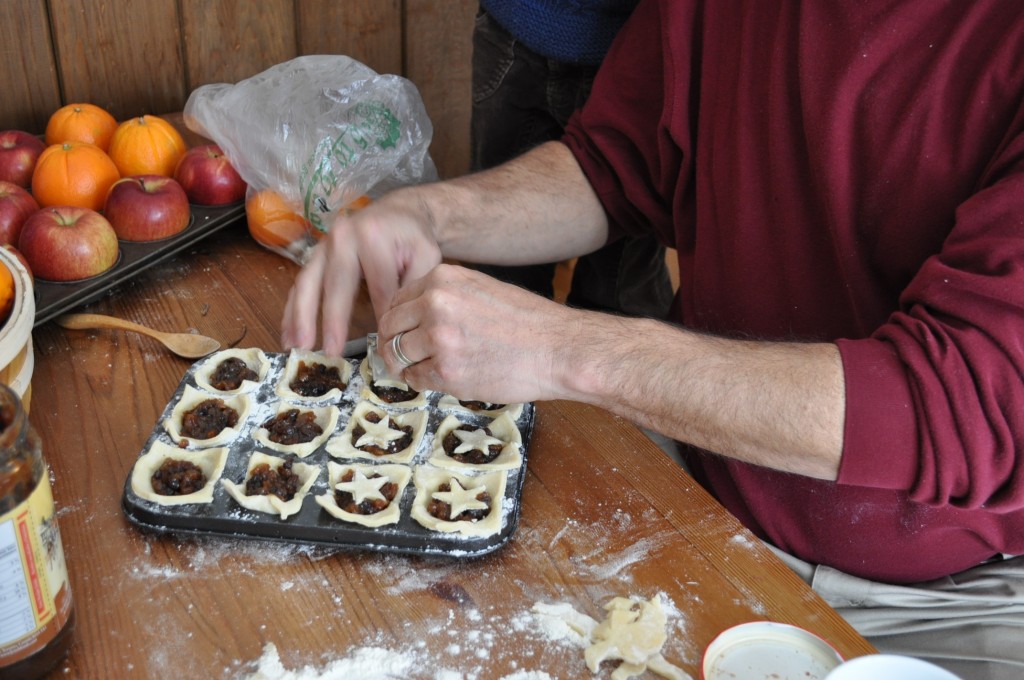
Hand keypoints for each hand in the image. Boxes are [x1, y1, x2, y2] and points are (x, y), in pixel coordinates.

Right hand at [281, 192, 441, 354]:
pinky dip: (292, 311)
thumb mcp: (426, 257)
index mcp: (372, 236)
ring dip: (300, 318)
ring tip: (297, 347)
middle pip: (334, 284)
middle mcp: (342, 237)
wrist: (398, 211)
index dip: (380, 318)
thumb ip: (413, 289)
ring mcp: (324, 245)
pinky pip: (300, 284)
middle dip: (330, 321)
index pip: (378, 287)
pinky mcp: (314, 255)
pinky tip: (288, 335)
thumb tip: (396, 327)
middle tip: (328, 352)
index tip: (382, 347)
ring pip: (308, 284)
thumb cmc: (413, 237)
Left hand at [377, 264, 581, 403]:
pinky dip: (421, 382)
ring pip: (397, 354)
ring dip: (405, 365)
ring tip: (423, 369)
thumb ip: (446, 296)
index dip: (398, 320)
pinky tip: (441, 378)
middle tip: (402, 356)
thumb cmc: (528, 322)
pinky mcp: (446, 371)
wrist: (558, 349)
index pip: (397, 299)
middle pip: (389, 327)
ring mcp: (438, 339)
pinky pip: (415, 378)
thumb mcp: (481, 288)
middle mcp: (435, 304)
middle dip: (392, 343)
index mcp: (443, 279)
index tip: (403, 333)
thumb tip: (415, 314)